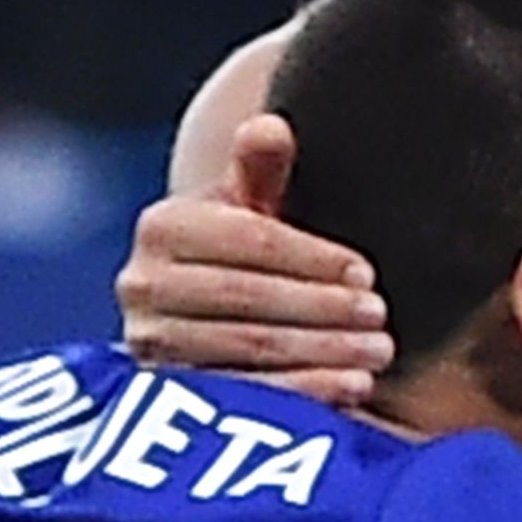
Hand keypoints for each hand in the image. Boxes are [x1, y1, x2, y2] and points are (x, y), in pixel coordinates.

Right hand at [115, 113, 393, 400]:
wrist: (201, 310)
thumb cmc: (242, 248)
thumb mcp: (249, 203)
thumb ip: (261, 165)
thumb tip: (271, 127)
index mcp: (162, 226)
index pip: (249, 239)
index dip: (313, 257)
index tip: (368, 274)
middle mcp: (141, 284)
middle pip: (246, 295)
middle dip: (322, 307)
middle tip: (381, 316)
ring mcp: (149, 343)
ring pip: (246, 348)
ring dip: (321, 352)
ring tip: (377, 353)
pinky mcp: (166, 395)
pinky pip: (243, 394)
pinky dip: (302, 391)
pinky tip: (352, 388)